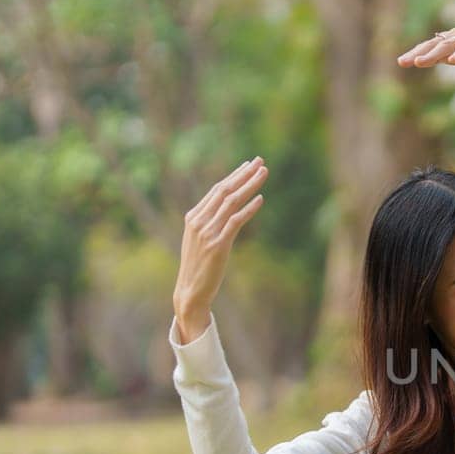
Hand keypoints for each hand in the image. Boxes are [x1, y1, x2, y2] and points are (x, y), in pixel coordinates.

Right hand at [172, 157, 267, 340]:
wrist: (190, 291)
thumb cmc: (199, 267)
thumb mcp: (200, 240)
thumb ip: (211, 223)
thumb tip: (228, 210)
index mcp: (193, 217)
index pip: (216, 190)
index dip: (234, 175)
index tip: (248, 164)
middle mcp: (199, 221)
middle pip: (225, 190)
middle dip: (244, 174)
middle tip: (260, 161)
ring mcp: (207, 233)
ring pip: (231, 202)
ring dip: (250, 185)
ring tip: (264, 173)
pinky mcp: (218, 245)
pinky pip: (235, 221)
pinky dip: (249, 209)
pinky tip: (261, 199)